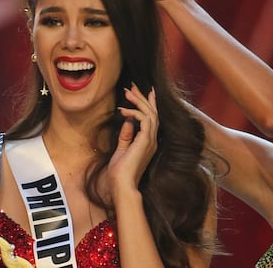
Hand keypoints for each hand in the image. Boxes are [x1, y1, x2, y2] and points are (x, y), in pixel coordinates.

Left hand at [106, 83, 158, 200]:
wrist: (122, 186)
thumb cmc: (120, 173)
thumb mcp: (122, 151)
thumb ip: (126, 137)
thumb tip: (128, 122)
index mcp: (148, 143)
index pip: (152, 119)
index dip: (150, 104)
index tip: (147, 92)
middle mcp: (152, 140)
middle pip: (152, 113)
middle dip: (143, 98)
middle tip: (133, 86)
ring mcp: (150, 140)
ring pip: (150, 113)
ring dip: (138, 101)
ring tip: (127, 92)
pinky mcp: (146, 141)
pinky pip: (144, 120)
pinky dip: (134, 112)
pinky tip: (124, 111)